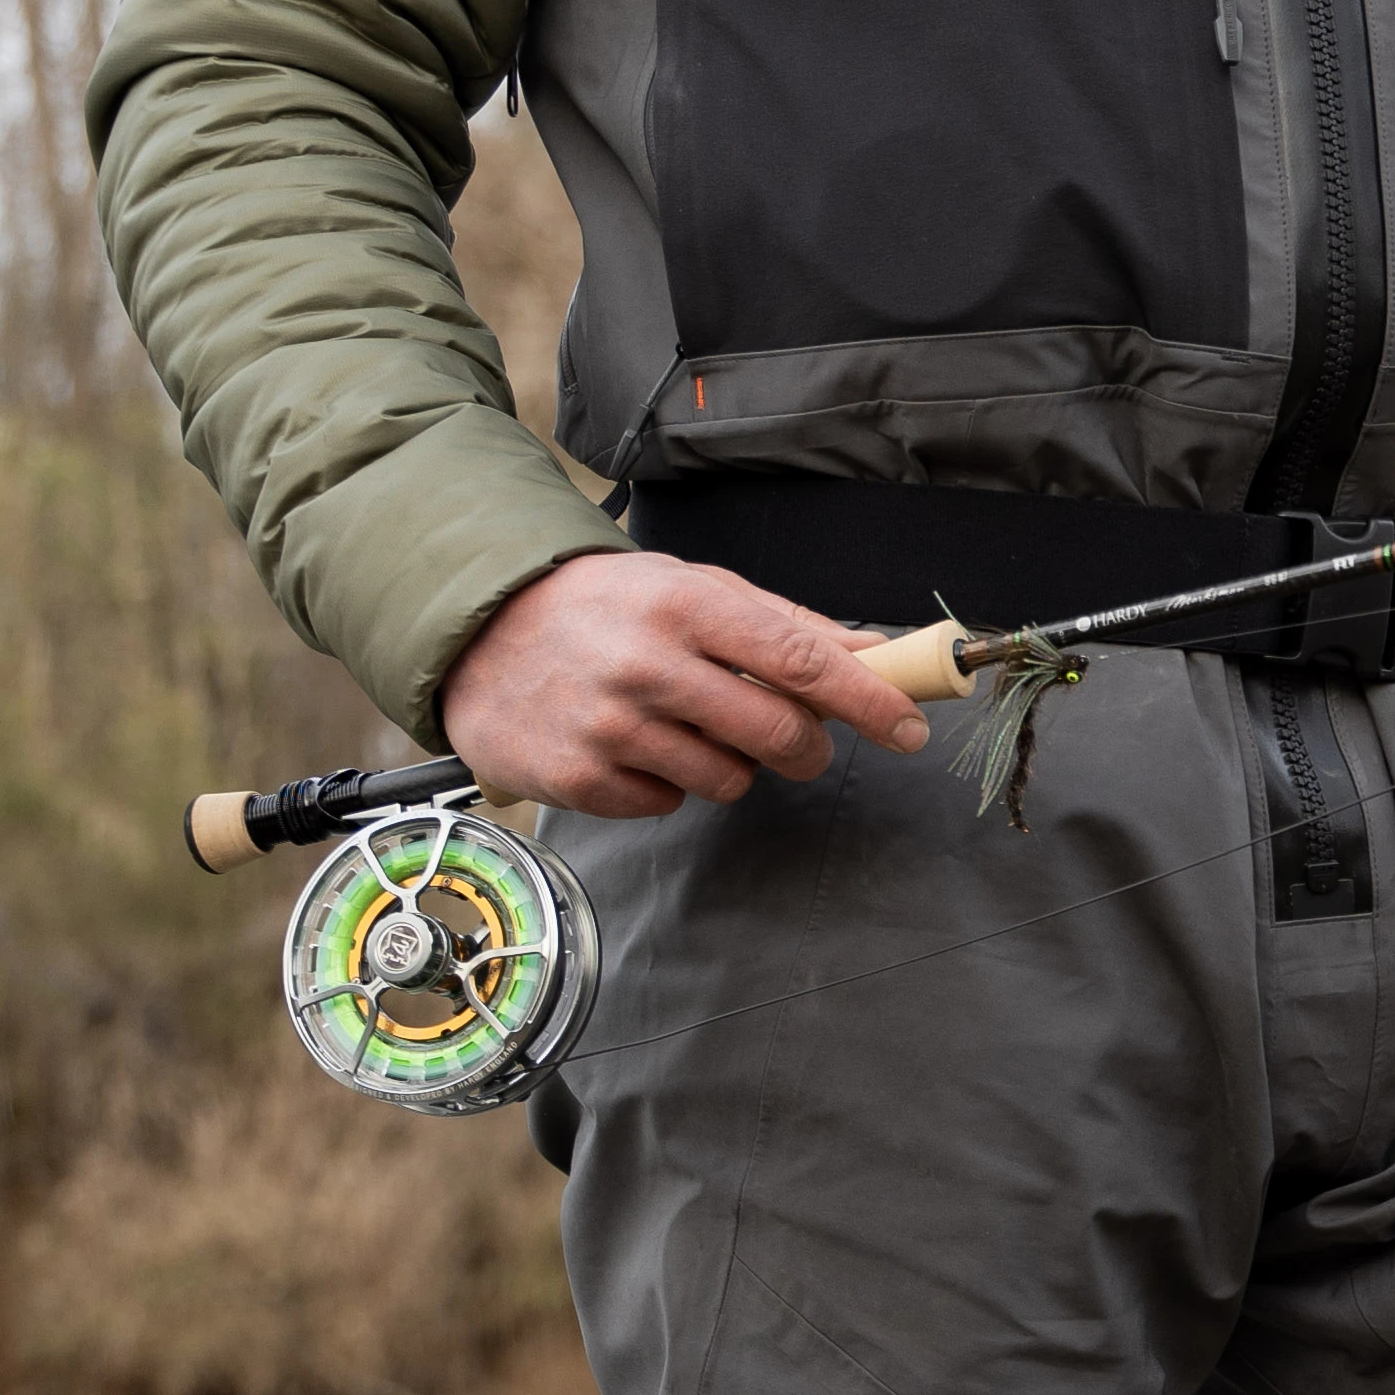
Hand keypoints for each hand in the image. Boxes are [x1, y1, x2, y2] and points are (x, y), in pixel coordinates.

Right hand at [440, 554, 935, 816]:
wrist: (482, 628)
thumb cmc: (608, 606)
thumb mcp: (695, 590)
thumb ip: (789, 626)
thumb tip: (879, 657)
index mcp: (686, 606)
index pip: (803, 663)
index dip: (869, 703)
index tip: (911, 730)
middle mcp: (646, 666)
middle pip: (778, 734)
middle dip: (806, 748)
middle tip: (796, 741)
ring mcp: (608, 727)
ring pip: (729, 780)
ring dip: (730, 764)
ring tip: (687, 725)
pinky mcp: (577, 779)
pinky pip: (668, 804)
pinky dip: (668, 783)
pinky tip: (635, 745)